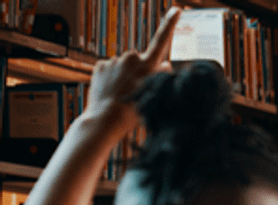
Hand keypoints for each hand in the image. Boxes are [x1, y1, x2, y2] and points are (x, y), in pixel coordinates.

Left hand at [82, 7, 179, 134]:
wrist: (105, 119)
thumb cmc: (133, 111)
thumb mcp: (154, 95)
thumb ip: (161, 76)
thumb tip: (164, 65)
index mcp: (147, 65)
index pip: (162, 40)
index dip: (170, 24)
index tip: (177, 10)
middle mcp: (130, 58)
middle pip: (140, 61)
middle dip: (140, 71)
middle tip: (137, 91)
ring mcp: (113, 61)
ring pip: (123, 67)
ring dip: (124, 77)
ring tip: (122, 96)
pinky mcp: (99, 66)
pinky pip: (110, 70)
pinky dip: (111, 79)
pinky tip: (111, 92)